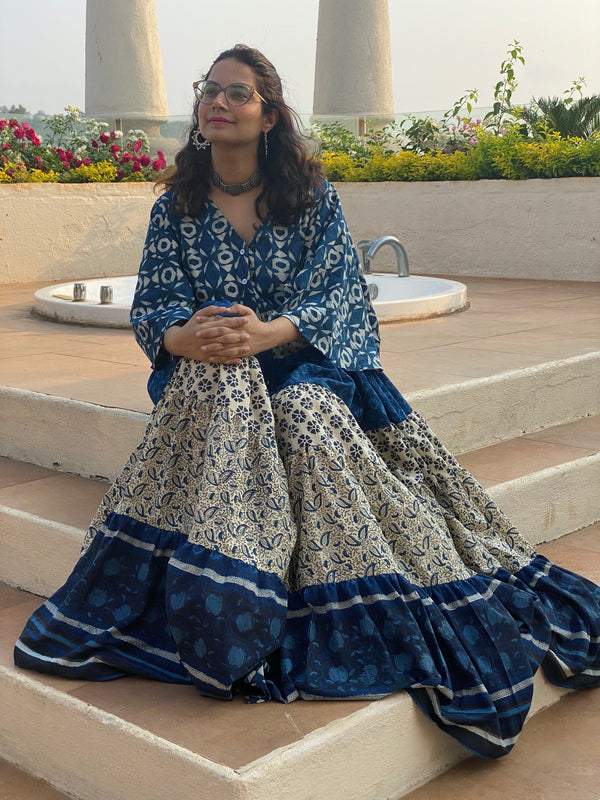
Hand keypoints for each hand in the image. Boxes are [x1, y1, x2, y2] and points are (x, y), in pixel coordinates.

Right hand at [162, 308, 249, 364]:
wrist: (178, 341)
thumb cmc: (191, 326)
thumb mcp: (198, 314)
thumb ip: (211, 310)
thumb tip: (225, 308)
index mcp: (206, 325)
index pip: (224, 323)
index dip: (235, 321)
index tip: (246, 320)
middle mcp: (207, 337)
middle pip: (224, 337)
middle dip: (237, 336)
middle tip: (249, 335)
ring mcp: (206, 349)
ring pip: (223, 350)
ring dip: (236, 350)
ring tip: (247, 348)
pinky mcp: (206, 358)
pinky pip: (219, 360)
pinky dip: (229, 361)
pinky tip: (239, 360)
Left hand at [163, 304, 299, 364]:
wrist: (267, 336)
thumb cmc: (256, 323)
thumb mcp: (249, 312)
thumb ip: (237, 308)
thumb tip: (226, 307)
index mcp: (237, 323)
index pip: (220, 321)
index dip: (209, 321)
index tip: (198, 320)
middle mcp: (237, 334)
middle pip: (221, 334)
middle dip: (208, 335)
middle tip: (197, 335)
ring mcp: (239, 344)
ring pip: (224, 346)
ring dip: (212, 348)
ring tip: (202, 349)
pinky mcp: (241, 353)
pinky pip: (229, 356)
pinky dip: (220, 358)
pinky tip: (211, 358)